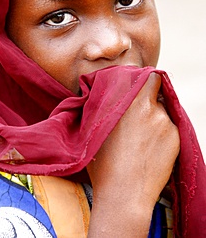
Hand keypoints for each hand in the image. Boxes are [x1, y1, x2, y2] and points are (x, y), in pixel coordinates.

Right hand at [87, 73, 179, 236]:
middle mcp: (149, 108)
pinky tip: (150, 147)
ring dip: (154, 115)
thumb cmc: (103, 163)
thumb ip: (102, 105)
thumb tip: (100, 93)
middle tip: (140, 109)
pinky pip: (170, 126)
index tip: (137, 85)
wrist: (124, 193)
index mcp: (128, 102)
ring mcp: (165, 122)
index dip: (144, 79)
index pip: (148, 76)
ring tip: (142, 136)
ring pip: (163, 109)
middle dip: (149, 95)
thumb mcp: (94, 128)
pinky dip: (162, 131)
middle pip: (157, 89)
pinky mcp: (176, 137)